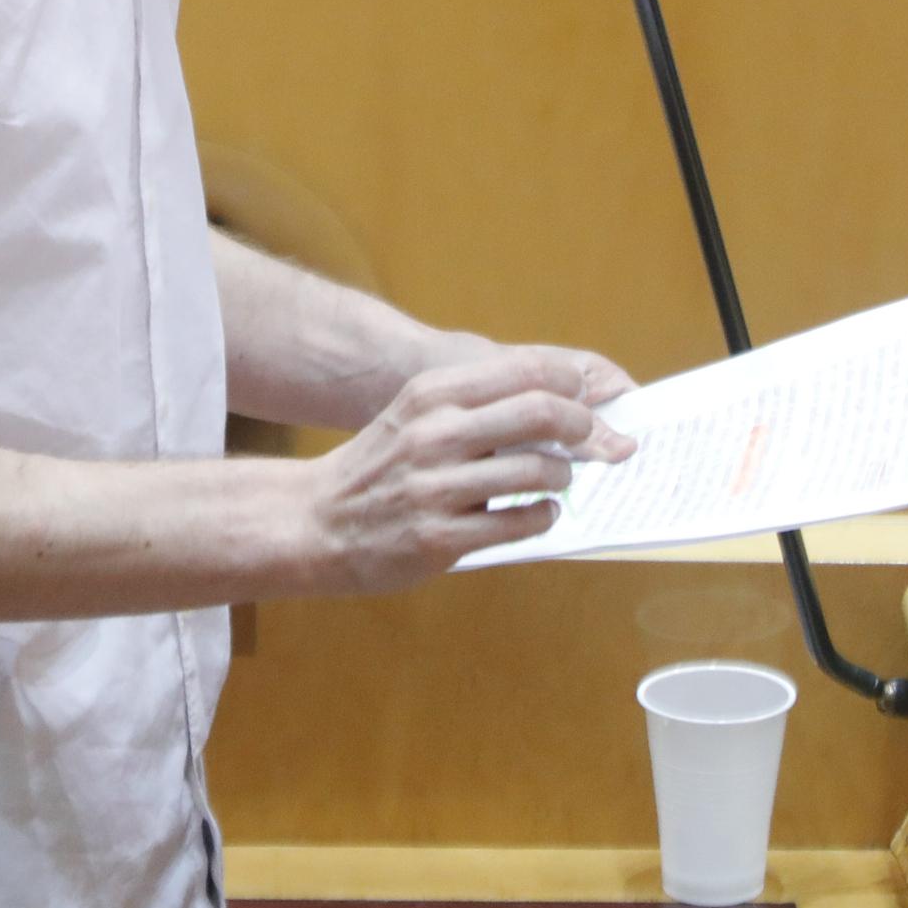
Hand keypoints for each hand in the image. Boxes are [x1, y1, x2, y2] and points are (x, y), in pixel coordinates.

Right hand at [295, 347, 641, 593]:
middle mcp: (434, 434)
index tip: (588, 396)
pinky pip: (518, 523)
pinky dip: (543, 516)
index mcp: (430, 394)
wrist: (314, 522)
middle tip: (593, 439)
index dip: (571, 382)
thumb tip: (557, 401)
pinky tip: (540, 513)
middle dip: (583, 426)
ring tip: (558, 479)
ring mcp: (436, 488)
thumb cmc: (376, 466)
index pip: (525, 370)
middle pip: (540, 412)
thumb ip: (474, 404)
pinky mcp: (439, 538)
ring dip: (563, 475)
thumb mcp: (415, 414)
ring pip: (537, 470)